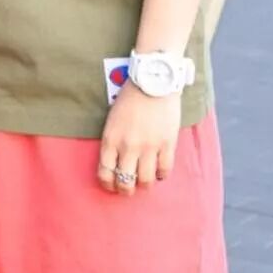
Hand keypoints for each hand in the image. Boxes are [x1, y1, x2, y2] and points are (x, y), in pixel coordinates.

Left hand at [97, 81, 180, 195]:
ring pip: (146, 181)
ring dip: (144, 184)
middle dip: (125, 190)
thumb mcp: (112, 120)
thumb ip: (113, 141)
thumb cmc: (130, 98)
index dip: (108, 184)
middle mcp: (128, 146)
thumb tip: (116, 162)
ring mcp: (149, 147)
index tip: (111, 185)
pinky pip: (165, 170)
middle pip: (125, 182)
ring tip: (144, 181)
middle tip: (127, 188)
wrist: (152, 82)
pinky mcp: (167, 144)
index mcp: (111, 139)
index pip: (105, 173)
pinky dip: (162, 175)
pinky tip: (159, 171)